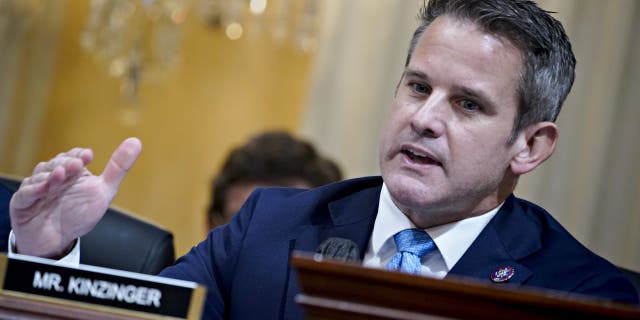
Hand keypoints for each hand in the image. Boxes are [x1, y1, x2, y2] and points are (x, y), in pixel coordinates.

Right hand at [10, 138, 141, 257]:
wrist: (58, 241)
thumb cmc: (79, 214)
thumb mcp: (104, 191)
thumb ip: (118, 168)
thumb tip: (136, 141)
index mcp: (71, 172)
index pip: (73, 156)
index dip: (79, 155)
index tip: (88, 156)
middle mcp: (53, 176)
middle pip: (57, 163)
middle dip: (67, 163)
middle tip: (77, 165)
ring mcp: (36, 189)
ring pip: (40, 175)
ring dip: (51, 174)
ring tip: (61, 174)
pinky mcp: (23, 203)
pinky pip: (26, 194)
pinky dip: (35, 190)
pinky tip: (45, 188)